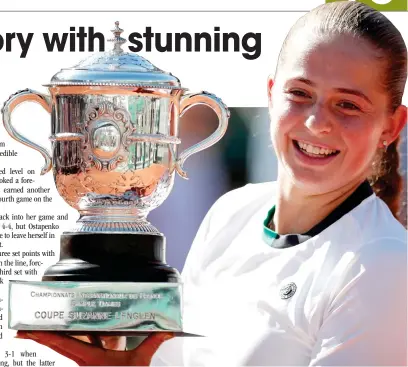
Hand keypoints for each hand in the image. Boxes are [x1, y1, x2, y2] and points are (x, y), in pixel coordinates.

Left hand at [16, 331, 173, 365]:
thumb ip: (152, 342)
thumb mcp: (140, 361)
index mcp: (90, 358)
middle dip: (39, 336)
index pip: (62, 343)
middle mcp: (83, 360)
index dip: (43, 336)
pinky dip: (70, 340)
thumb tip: (166, 330)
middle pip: (57, 344)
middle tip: (21, 327)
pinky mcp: (91, 363)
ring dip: (53, 338)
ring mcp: (85, 362)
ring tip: (38, 327)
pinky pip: (77, 348)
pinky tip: (71, 332)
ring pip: (65, 347)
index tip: (25, 330)